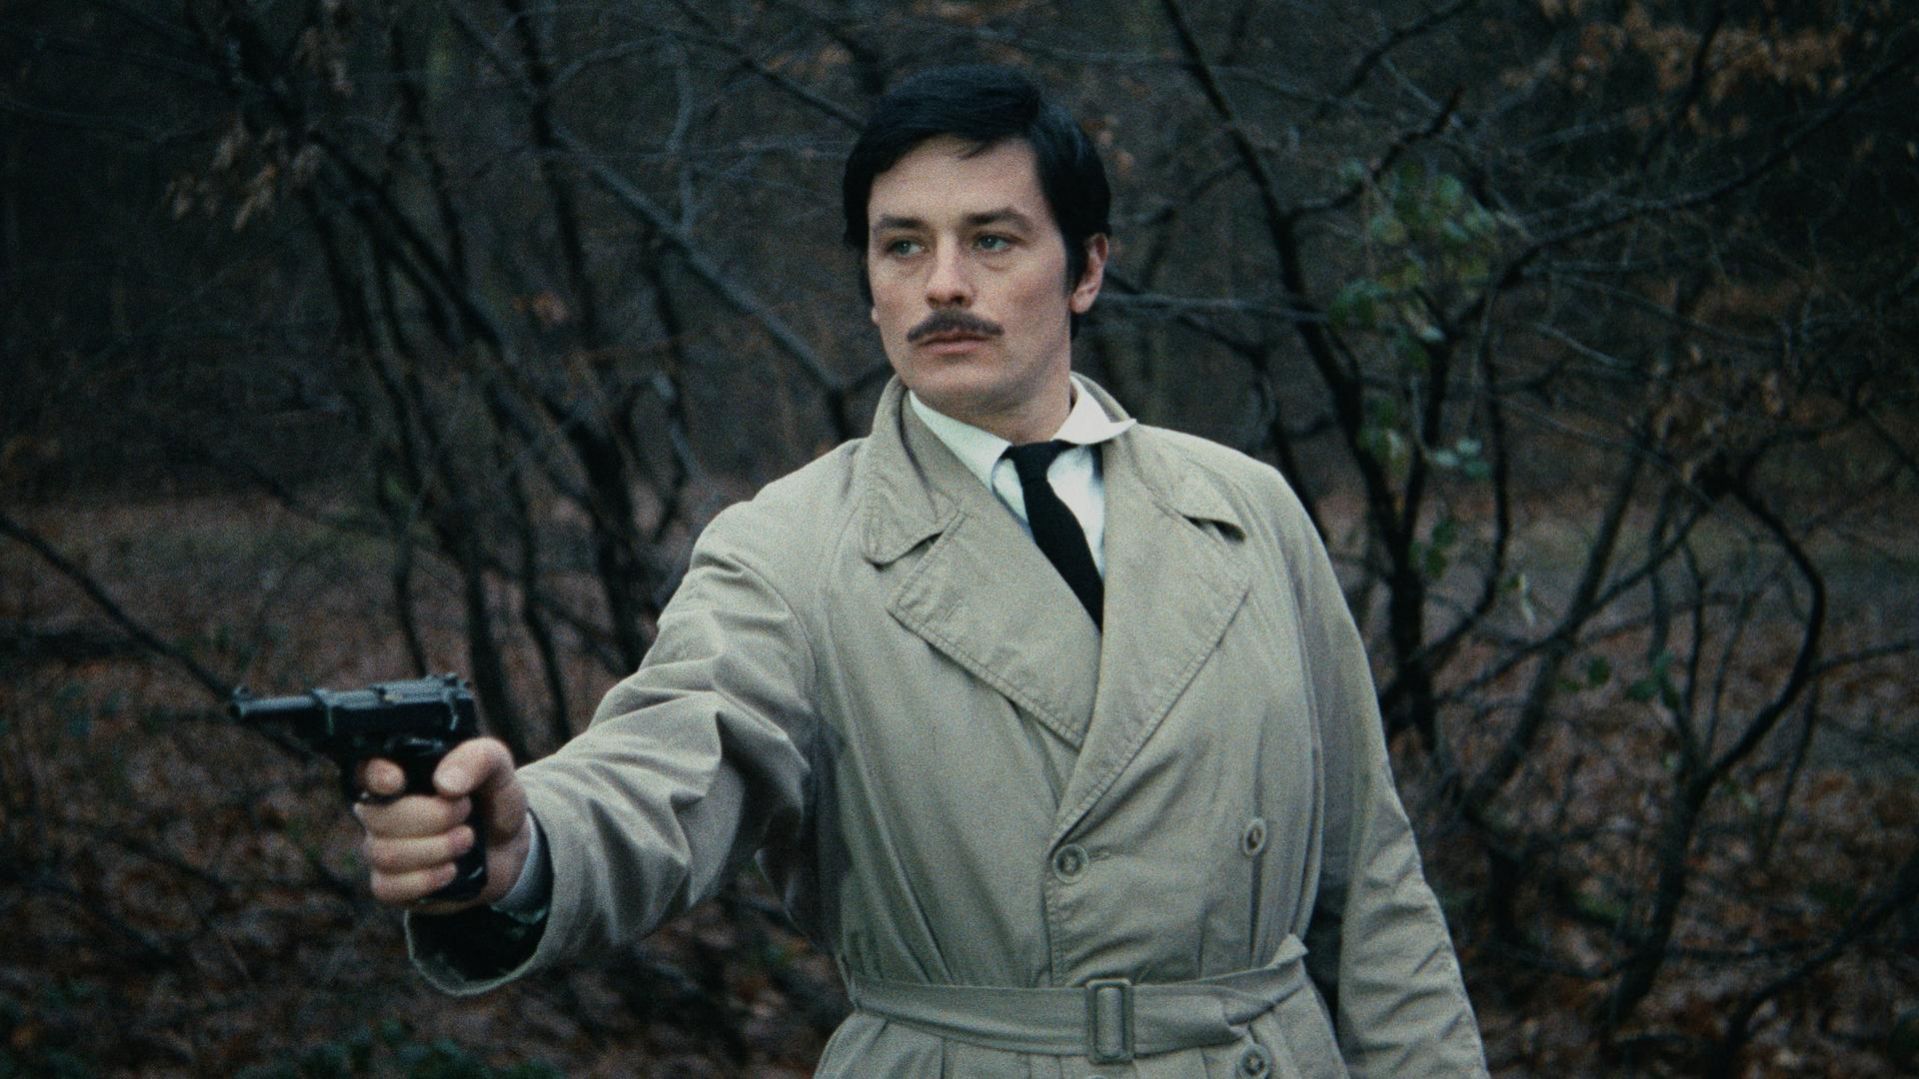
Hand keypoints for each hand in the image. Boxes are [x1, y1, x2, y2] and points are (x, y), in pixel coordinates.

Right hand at [353, 737, 530, 914]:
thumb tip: (444, 783)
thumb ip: (477, 760)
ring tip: (466, 839)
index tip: (397, 782)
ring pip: (385, 854)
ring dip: (436, 849)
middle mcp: (382, 810)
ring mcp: (383, 847)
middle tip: (465, 813)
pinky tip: (451, 870)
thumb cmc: (494, 800)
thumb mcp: (499, 769)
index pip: (365, 770)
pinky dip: (426, 880)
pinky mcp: (391, 884)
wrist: (509, 847)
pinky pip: (387, 887)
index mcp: (402, 773)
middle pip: (377, 817)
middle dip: (432, 817)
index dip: (374, 776)